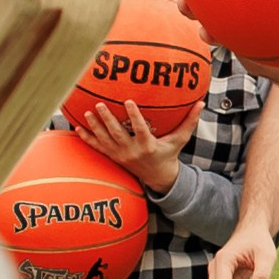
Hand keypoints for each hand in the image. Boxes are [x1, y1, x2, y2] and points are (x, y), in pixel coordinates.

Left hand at [70, 94, 203, 193]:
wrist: (157, 177)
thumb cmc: (169, 154)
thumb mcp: (180, 139)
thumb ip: (189, 122)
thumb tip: (202, 103)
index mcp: (147, 146)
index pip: (140, 129)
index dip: (134, 116)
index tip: (129, 101)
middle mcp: (132, 151)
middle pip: (117, 134)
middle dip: (107, 119)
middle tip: (99, 104)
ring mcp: (120, 156)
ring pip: (105, 140)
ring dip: (95, 126)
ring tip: (87, 112)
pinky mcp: (113, 158)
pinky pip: (97, 148)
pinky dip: (87, 139)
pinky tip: (77, 128)